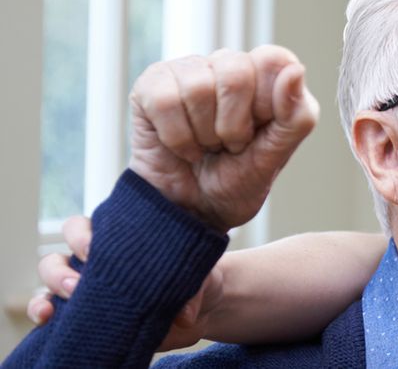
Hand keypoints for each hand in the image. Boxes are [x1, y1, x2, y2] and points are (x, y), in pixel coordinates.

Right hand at [27, 216, 223, 350]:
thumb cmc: (197, 281)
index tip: (92, 248)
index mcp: (120, 242)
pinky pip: (52, 314)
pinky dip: (43, 315)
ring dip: (47, 293)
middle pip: (59, 255)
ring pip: (50, 283)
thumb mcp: (202, 279)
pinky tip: (47, 320)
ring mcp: (87, 290)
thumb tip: (184, 314)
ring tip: (56, 307)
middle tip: (79, 284)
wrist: (202, 310)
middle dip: (61, 268)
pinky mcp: (86, 317)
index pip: (87, 228)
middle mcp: (96, 263)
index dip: (82, 235)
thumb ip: (194, 288)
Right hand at [128, 45, 317, 231]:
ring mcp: (188, 69)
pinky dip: (177, 138)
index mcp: (266, 73)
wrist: (193, 210)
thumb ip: (297, 115)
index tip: (259, 131)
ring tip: (206, 146)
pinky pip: (164, 101)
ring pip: (198, 88)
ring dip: (203, 135)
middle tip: (230, 145)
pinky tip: (182, 146)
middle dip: (234, 126)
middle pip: (236, 73)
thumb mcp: (278, 154)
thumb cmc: (239, 178)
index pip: (273, 60)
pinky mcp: (152, 84)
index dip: (267, 104)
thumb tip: (295, 71)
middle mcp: (228, 63)